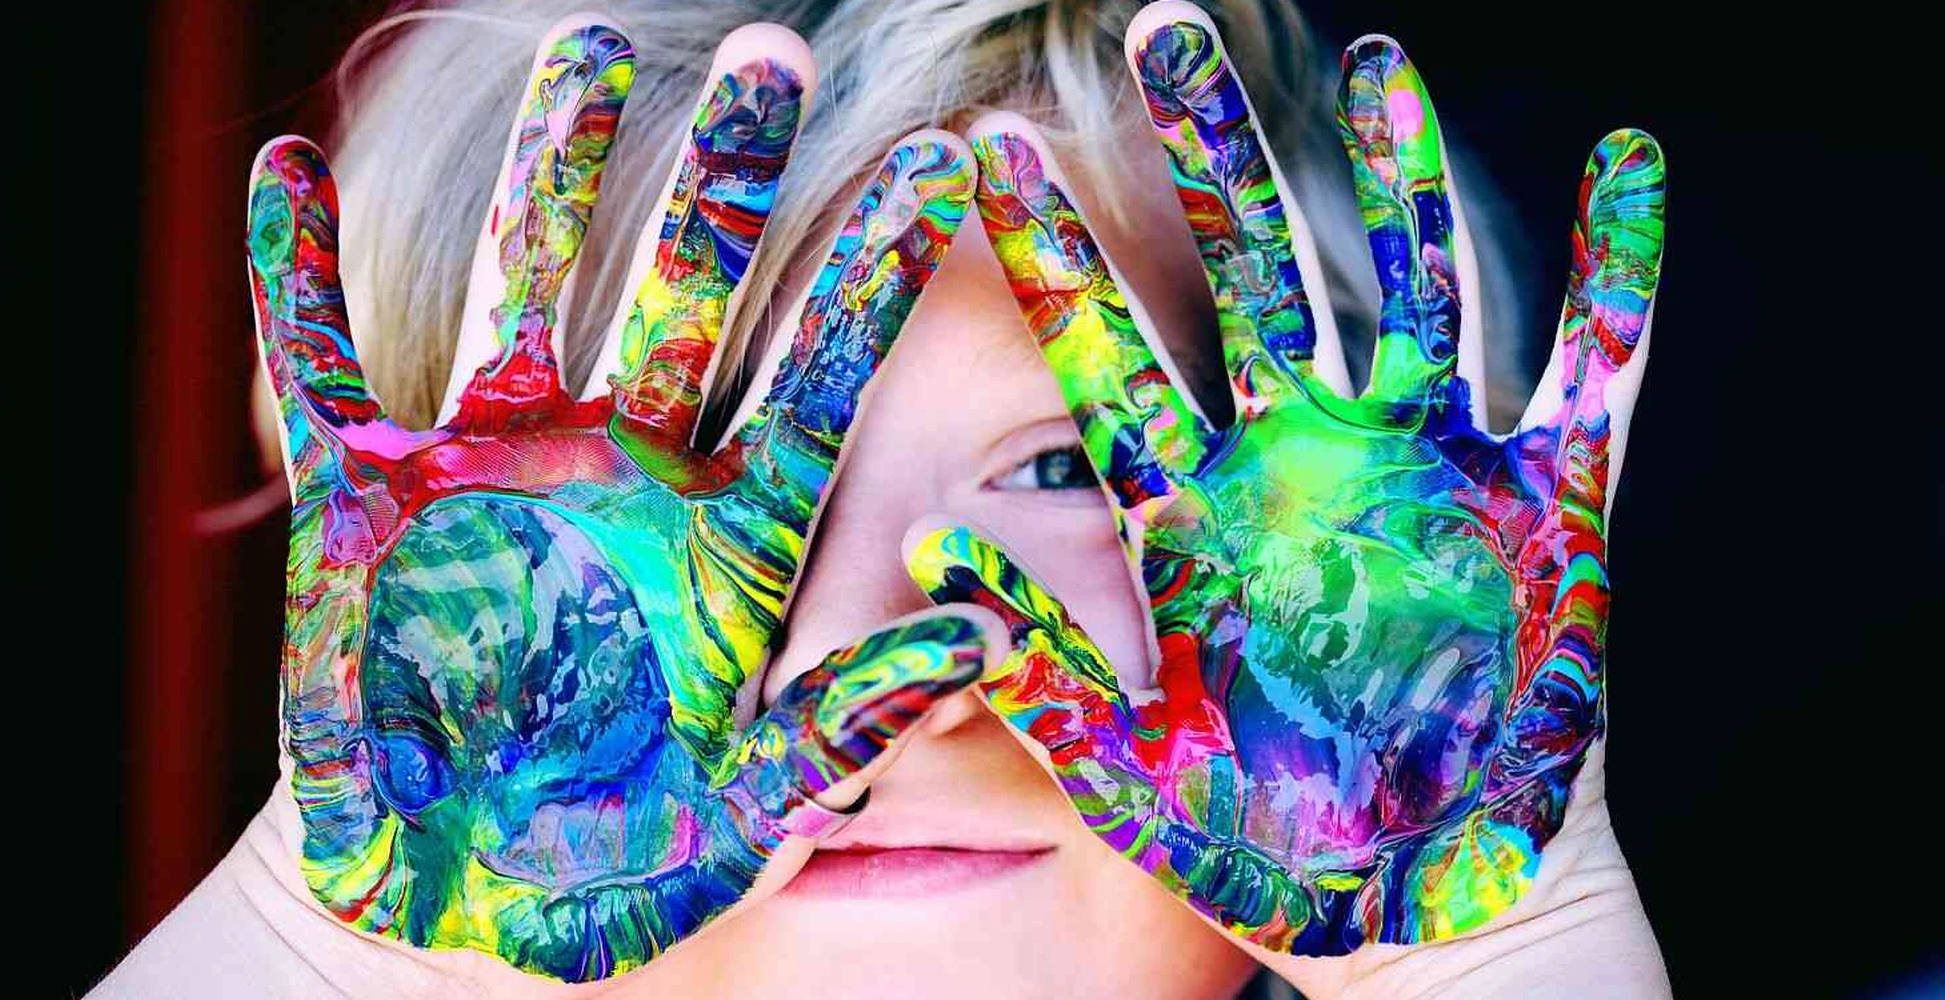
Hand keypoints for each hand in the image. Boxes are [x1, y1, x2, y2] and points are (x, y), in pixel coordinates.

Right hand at [248, 17, 981, 981]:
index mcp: (726, 538)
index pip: (819, 382)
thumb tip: (986, 634)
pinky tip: (281, 174)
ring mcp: (493, 468)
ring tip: (586, 44)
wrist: (453, 894)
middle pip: (686, 294)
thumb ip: (852, 719)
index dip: (872, 278)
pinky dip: (293, 281)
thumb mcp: (743, 809)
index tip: (942, 164)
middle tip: (772, 53)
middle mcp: (622, 472)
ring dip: (550, 173)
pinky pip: (322, 368)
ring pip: (529, 285)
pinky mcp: (363, 498)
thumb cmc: (611, 858)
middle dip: (721, 178)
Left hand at [906, 4, 1662, 963]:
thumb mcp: (1127, 761)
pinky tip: (1630, 161)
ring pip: (1412, 285)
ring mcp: (1428, 468)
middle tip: (1164, 31)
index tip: (978, 152)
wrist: (1411, 906)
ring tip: (1378, 61)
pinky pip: (1596, 366)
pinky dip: (1623, 271)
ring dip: (1402, 175)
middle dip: (1211, 157)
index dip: (1049, 254)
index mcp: (1198, 509)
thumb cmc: (1262, 848)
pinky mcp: (1549, 503)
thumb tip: (924, 551)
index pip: (1107, 352)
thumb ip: (1037, 656)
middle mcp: (1306, 460)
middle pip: (1249, 274)